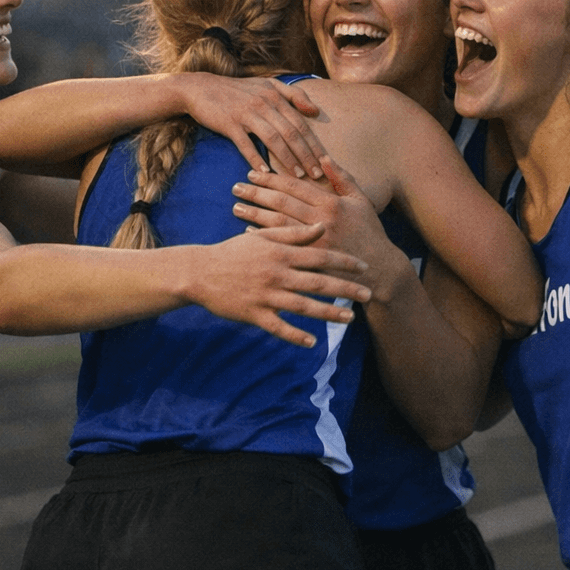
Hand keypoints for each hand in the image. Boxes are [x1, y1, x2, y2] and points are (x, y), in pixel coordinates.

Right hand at [178, 73, 325, 177]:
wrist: (202, 88)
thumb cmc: (238, 90)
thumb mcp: (266, 85)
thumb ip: (293, 95)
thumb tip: (315, 111)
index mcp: (275, 95)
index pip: (301, 123)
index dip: (314, 144)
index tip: (325, 162)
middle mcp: (264, 103)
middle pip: (291, 133)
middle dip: (306, 155)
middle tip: (317, 175)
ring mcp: (246, 113)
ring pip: (273, 138)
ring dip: (287, 159)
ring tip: (297, 176)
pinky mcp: (229, 123)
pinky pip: (245, 143)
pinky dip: (255, 158)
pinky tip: (264, 173)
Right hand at [188, 223, 371, 347]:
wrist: (200, 272)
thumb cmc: (234, 252)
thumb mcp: (263, 237)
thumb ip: (294, 233)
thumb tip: (322, 226)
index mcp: (281, 253)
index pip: (320, 256)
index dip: (344, 261)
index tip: (364, 267)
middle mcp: (277, 274)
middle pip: (318, 283)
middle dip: (346, 289)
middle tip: (369, 294)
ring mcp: (266, 296)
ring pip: (304, 307)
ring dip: (329, 314)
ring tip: (350, 319)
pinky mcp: (254, 314)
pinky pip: (279, 328)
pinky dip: (296, 336)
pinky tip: (313, 342)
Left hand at [232, 156, 415, 303]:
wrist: (380, 269)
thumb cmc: (370, 232)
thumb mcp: (361, 200)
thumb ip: (342, 178)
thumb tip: (323, 157)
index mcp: (332, 202)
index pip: (295, 185)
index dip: (272, 178)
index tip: (253, 173)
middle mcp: (321, 220)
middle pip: (281, 202)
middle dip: (257, 193)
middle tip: (236, 187)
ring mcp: (315, 241)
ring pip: (278, 223)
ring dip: (255, 214)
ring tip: (237, 207)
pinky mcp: (310, 261)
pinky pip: (282, 246)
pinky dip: (264, 238)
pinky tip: (247, 232)